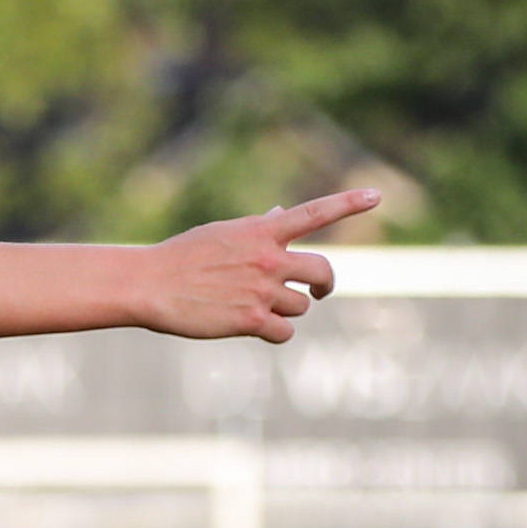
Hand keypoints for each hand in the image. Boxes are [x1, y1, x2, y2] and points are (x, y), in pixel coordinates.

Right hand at [139, 188, 377, 343]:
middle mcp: (269, 258)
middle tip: (319, 292)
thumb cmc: (181, 257)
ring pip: (301, 307)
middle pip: (323, 272)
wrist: (149, 285)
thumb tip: (282, 213)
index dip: (349, 202)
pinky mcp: (251, 320)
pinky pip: (285, 333)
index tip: (377, 194)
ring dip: (286, 310)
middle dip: (324, 285)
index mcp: (262, 231)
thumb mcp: (222, 233)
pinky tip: (255, 328)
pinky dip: (275, 333)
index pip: (315, 212)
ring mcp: (262, 290)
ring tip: (256, 308)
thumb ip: (258, 228)